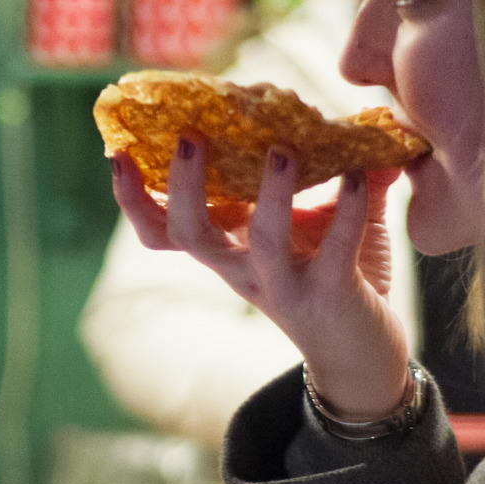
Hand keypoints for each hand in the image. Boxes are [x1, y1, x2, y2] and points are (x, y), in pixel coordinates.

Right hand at [113, 141, 411, 418]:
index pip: (164, 228)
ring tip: (281, 149)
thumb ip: (334, 174)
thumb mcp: (320, 225)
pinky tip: (360, 175)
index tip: (118, 153)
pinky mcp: (330, 295)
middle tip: (187, 136)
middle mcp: (244, 270)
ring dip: (270, 194)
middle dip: (183, 186)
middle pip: (190, 233)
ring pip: (262, 241)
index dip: (134, 199)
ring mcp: (285, 284)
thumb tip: (366, 125)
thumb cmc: (335, 281)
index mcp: (228, 250)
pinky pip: (336, 251)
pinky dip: (349, 209)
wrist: (363, 359)